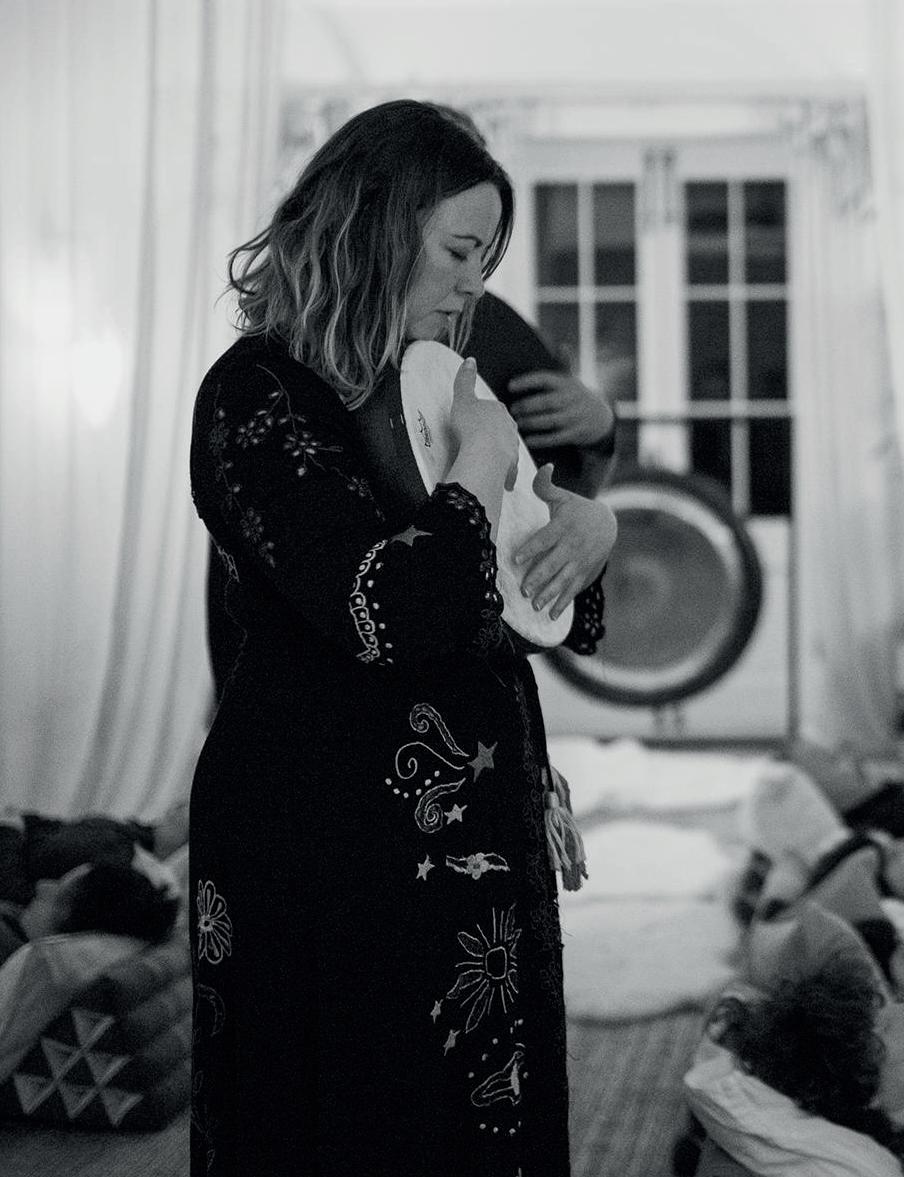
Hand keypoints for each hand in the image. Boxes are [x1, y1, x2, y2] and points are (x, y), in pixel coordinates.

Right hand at [450, 357, 518, 490]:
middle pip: (502, 429)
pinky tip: (501, 481)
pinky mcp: (511, 466)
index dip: (483, 416)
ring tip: (488, 461)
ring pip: (507, 449)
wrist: (484, 453)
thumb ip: (465, 380)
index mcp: (498, 411)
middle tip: (480, 441)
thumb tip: (470, 360)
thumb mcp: (463, 399)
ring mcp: (512, 447)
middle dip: (495, 435)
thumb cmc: (472, 427)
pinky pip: (508, 471)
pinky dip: (506, 475)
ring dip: (500, 454)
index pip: (494, 411)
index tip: (475, 423)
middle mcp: (509, 428)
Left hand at [507, 370, 614, 447]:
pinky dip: (541, 440)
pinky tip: (528, 440)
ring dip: (531, 422)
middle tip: (512, 408)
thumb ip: (563, 364)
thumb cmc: (576, 396)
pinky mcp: (574, 434)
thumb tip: (562, 345)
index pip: (545, 379)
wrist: (601, 418)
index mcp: (566, 383)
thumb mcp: (572, 380)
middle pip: (546, 402)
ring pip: (549, 420)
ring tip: (517, 422)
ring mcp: (573, 417)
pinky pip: (555, 438)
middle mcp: (570, 400)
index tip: (510, 385)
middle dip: (527, 406)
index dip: (527, 382)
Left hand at [515, 464, 616, 618]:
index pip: (545, 538)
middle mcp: (572, 545)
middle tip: (523, 589)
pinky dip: (563, 603)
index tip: (517, 559)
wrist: (607, 524)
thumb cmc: (576, 510)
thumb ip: (546, 485)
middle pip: (553, 563)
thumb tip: (544, 466)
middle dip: (539, 577)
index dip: (532, 549)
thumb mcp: (563, 497)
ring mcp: (580, 561)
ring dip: (549, 594)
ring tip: (534, 604)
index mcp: (564, 526)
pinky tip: (551, 615)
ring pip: (563, 580)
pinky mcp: (585, 573)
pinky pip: (573, 590)